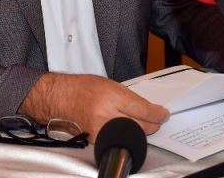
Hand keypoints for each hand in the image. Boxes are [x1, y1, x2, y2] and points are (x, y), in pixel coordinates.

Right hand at [19, 72, 168, 139]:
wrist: (60, 98)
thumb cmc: (81, 88)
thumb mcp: (110, 84)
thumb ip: (129, 97)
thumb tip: (148, 108)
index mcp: (111, 96)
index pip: (143, 110)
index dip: (158, 114)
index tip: (163, 114)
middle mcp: (106, 114)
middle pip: (141, 126)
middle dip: (153, 123)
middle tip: (157, 119)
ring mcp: (101, 129)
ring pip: (131, 134)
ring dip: (141, 130)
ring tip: (142, 122)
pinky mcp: (96, 139)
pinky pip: (118, 138)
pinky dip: (125, 133)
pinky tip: (126, 127)